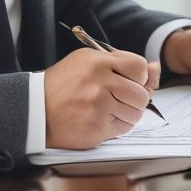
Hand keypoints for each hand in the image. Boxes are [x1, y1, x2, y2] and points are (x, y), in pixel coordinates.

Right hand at [44, 48, 160, 148]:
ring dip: (127, 113)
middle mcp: (99, 82)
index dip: (139, 76)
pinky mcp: (97, 127)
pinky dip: (117, 125)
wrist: (35, 110)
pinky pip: (124, 128)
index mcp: (97, 62)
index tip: (130, 80)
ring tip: (108, 109)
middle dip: (136, 99)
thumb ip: (121, 63)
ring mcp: (98, 106)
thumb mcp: (88, 62)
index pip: (140, 66)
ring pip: (136, 113)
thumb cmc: (63, 85)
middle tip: (119, 98)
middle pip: (142, 93)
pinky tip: (101, 119)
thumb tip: (155, 69)